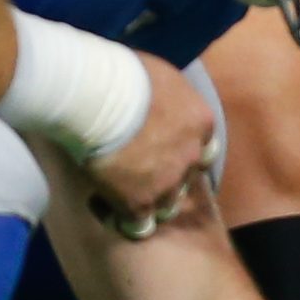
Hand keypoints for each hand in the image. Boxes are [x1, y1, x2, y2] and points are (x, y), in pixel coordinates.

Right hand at [82, 55, 216, 236]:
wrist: (95, 94)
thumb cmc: (122, 73)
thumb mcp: (160, 74)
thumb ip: (168, 94)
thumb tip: (158, 91)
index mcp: (201, 123)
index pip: (204, 149)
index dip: (182, 153)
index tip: (162, 150)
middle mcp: (191, 156)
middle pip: (185, 180)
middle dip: (166, 179)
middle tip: (136, 171)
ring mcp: (167, 183)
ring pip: (166, 206)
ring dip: (146, 201)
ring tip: (117, 191)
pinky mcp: (138, 202)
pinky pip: (138, 226)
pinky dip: (122, 220)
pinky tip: (102, 206)